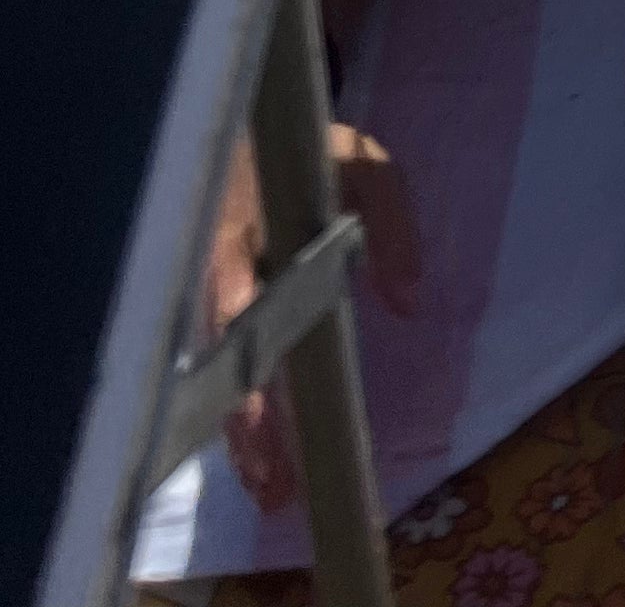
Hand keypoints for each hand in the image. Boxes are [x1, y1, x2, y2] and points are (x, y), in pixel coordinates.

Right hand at [212, 123, 420, 511]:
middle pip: (222, 360)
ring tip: (271, 492)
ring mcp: (214, 294)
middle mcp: (216, 271)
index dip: (249, 360)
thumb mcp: (367, 165)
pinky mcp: (222, 310)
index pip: (238, 303)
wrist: (267, 131)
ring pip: (218, 377)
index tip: (264, 411)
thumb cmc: (320, 152)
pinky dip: (240, 415)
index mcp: (243, 228)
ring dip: (241, 436)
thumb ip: (392, 224)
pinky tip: (259, 461)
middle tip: (271, 484)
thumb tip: (410, 302)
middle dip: (243, 424)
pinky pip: (225, 371)